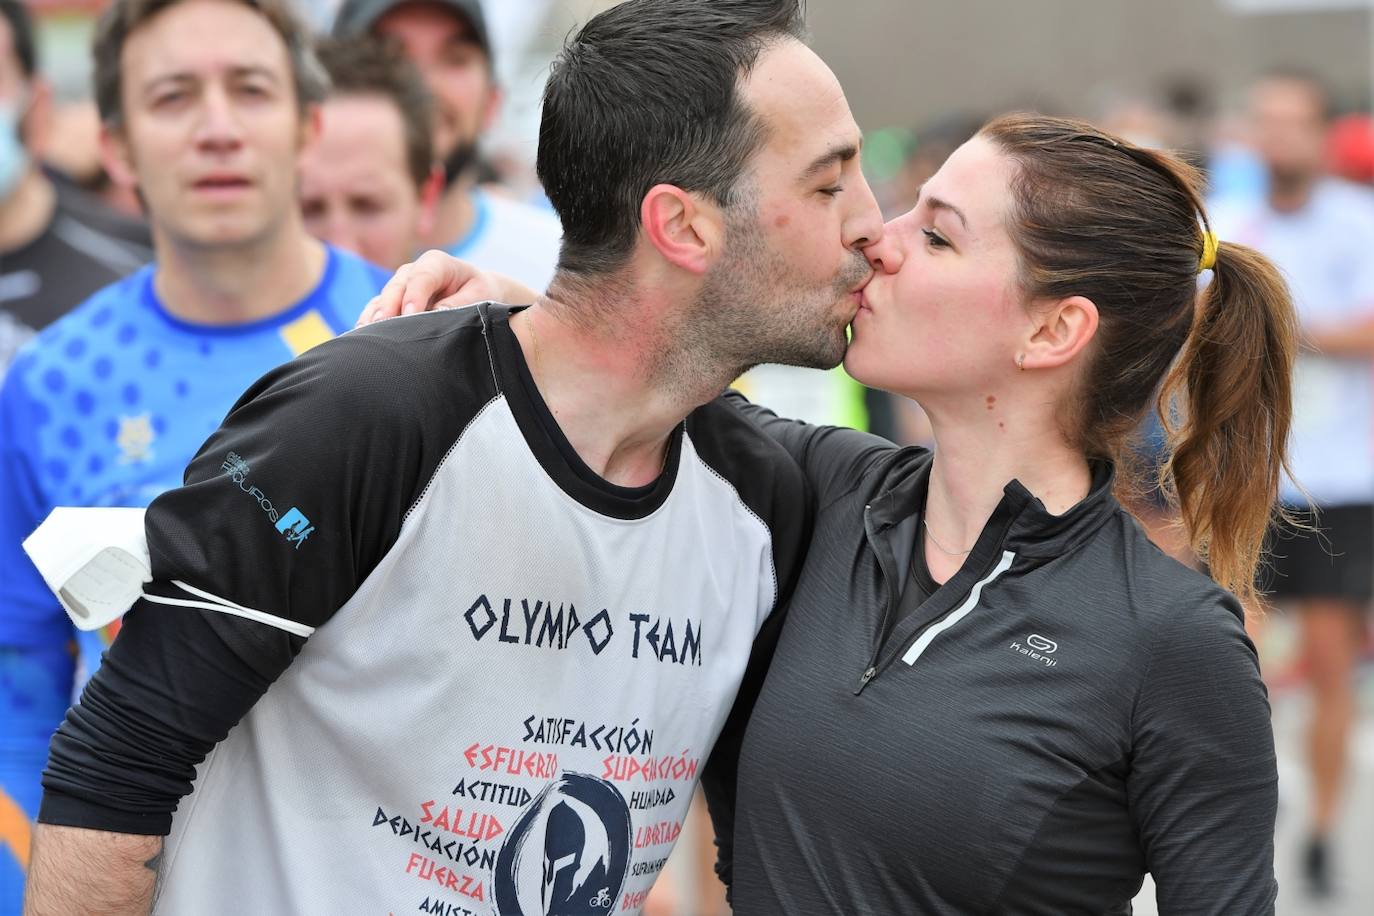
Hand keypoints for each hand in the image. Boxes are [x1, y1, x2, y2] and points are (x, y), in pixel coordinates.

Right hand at [356, 250, 539, 326]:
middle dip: (389, 306)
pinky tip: (363, 336)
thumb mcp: (478, 296)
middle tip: (382, 326)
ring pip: (383, 298)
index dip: (414, 296)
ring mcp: (400, 285)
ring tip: (368, 334)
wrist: (475, 292)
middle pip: (397, 287)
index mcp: (436, 263)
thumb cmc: (479, 292)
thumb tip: (436, 314)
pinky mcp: (393, 301)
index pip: (422, 277)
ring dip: (375, 316)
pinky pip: (377, 309)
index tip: (410, 315)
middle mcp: (414, 270)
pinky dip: (370, 321)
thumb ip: (458, 304)